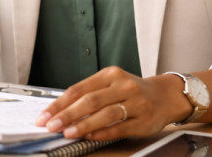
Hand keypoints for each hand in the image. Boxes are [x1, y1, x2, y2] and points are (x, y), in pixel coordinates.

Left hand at [34, 67, 193, 140]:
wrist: (166, 96)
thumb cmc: (132, 91)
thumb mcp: (111, 84)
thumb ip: (89, 94)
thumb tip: (60, 111)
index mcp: (111, 74)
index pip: (79, 89)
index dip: (59, 103)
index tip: (44, 115)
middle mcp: (124, 86)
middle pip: (90, 101)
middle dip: (67, 114)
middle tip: (51, 125)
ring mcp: (135, 103)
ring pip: (105, 114)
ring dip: (83, 125)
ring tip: (68, 133)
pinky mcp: (144, 120)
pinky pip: (119, 128)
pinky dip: (102, 133)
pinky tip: (89, 137)